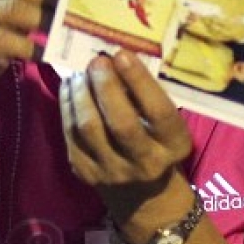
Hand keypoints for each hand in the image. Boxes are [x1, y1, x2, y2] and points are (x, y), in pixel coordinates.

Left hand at [60, 51, 192, 232]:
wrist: (141, 189)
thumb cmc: (156, 136)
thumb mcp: (165, 119)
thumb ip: (147, 92)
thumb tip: (118, 56)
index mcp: (174, 144)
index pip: (158, 112)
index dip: (139, 81)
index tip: (123, 54)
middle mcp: (146, 163)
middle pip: (121, 123)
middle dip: (106, 86)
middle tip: (98, 60)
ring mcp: (113, 172)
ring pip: (89, 128)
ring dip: (82, 93)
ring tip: (81, 71)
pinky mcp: (85, 173)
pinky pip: (71, 135)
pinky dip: (68, 104)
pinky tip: (71, 85)